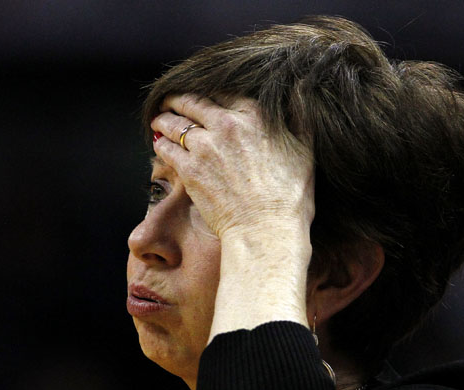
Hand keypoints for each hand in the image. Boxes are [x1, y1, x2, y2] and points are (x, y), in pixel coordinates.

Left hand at [151, 94, 314, 240]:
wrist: (265, 229)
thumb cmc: (290, 195)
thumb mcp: (305, 148)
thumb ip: (299, 114)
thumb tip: (300, 88)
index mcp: (254, 114)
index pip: (221, 91)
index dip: (208, 90)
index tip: (201, 94)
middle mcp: (226, 124)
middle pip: (192, 102)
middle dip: (177, 100)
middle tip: (170, 101)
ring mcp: (204, 147)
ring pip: (175, 123)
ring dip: (164, 119)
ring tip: (159, 119)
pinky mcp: (189, 169)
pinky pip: (167, 148)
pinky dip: (161, 143)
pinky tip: (159, 142)